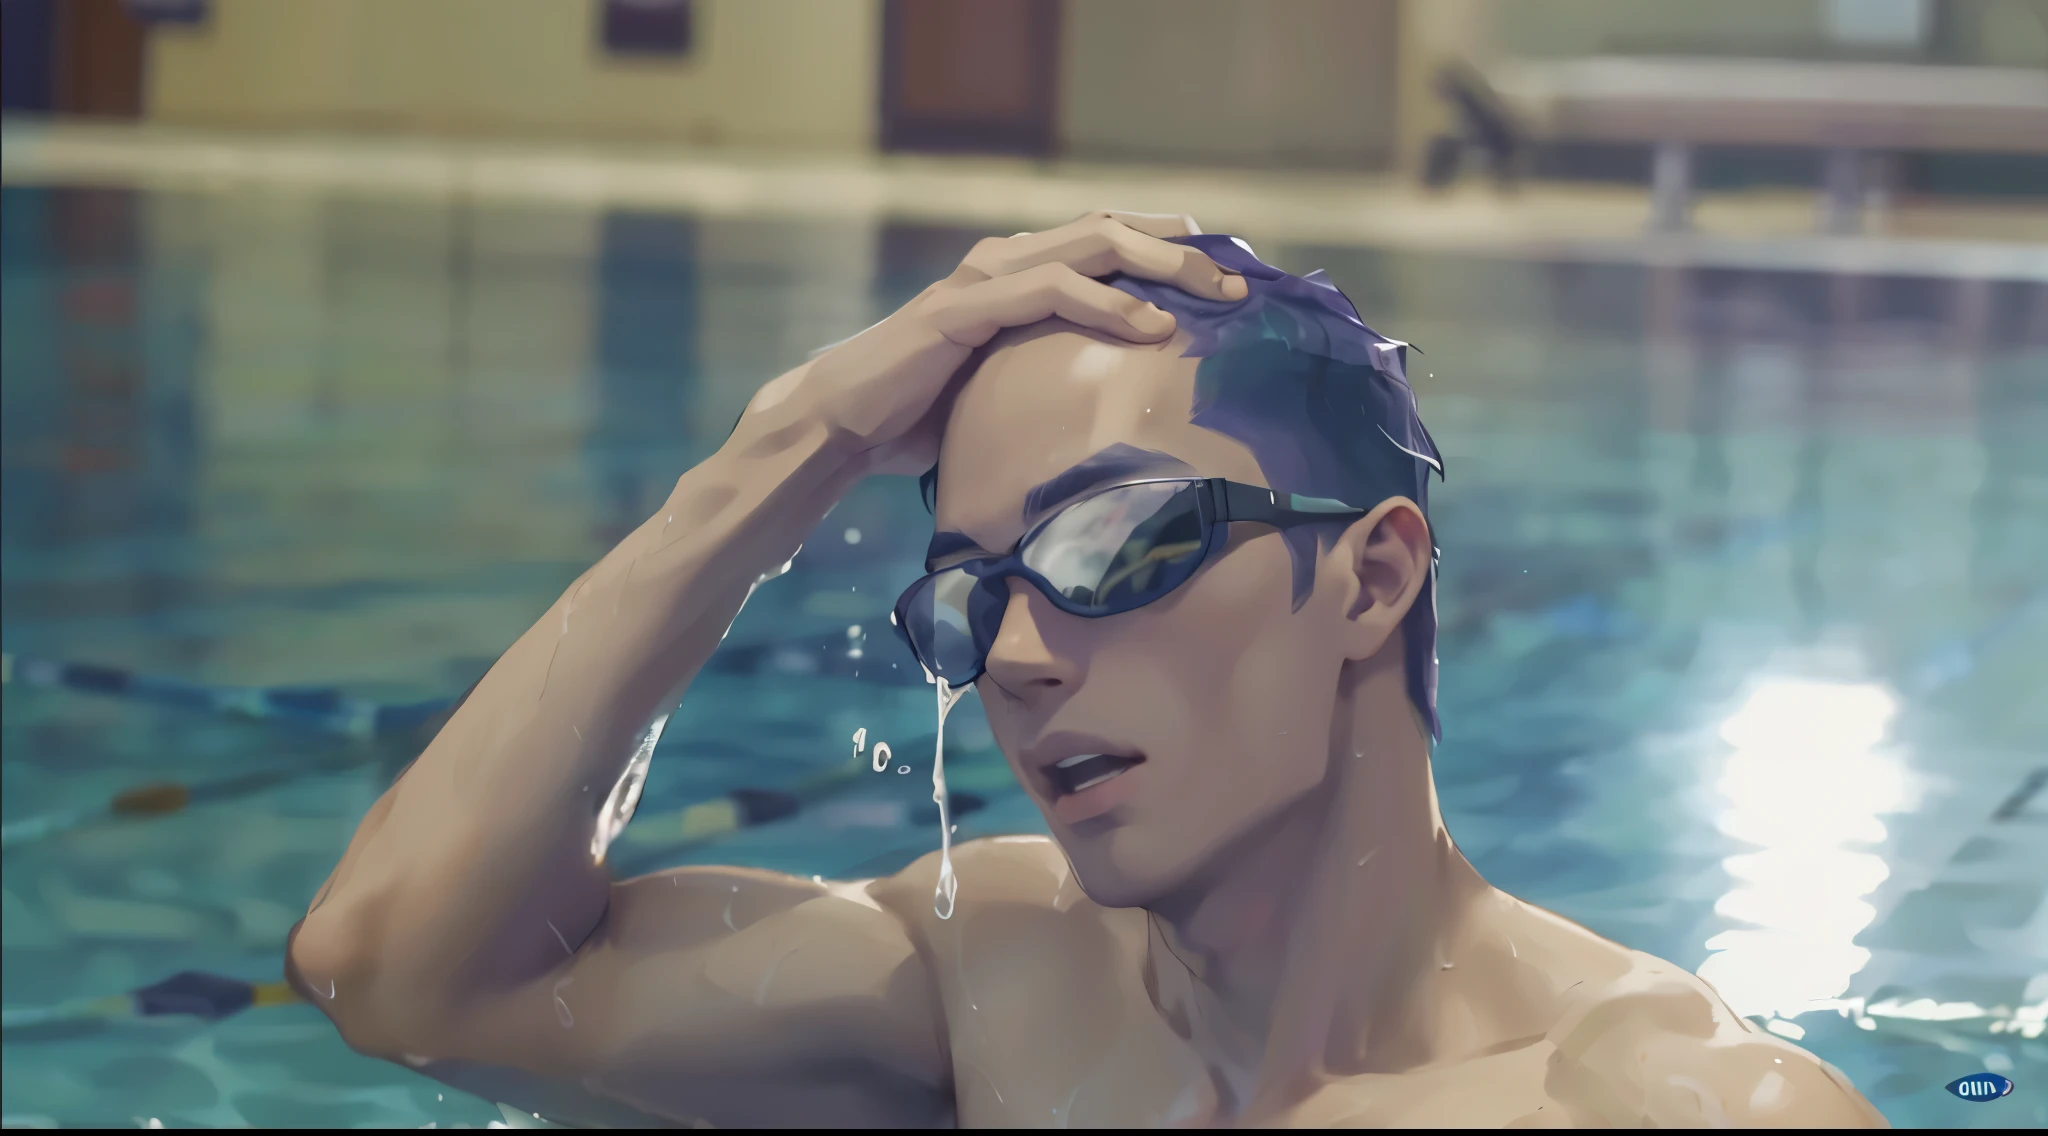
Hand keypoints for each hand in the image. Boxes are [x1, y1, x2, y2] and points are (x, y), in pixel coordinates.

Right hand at [740, 211, 1248, 476]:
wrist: (843, 424)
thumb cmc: (923, 414)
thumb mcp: (1006, 388)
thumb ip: (1054, 378)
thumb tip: (1120, 417)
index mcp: (1016, 272)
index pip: (1108, 241)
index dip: (1171, 249)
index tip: (1229, 272)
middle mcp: (1004, 261)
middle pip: (1112, 231)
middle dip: (1183, 250)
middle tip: (1243, 277)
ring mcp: (984, 279)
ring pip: (1091, 246)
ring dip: (1162, 266)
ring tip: (1217, 293)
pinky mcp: (964, 309)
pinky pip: (1051, 291)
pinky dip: (1107, 304)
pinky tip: (1153, 326)